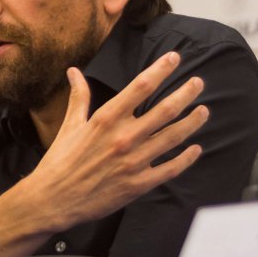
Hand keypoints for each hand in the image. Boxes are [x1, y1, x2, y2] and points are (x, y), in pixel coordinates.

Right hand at [24, 51, 206, 231]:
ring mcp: (133, 162)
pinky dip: (187, 158)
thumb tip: (74, 72)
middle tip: (198, 82)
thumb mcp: (69, 125)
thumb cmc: (60, 161)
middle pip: (165, 110)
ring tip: (203, 111)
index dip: (160, 70)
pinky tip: (195, 149)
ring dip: (192, 122)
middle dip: (185, 93)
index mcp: (105, 120)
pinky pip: (171, 168)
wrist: (54, 199)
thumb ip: (78, 97)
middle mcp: (123, 138)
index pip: (140, 87)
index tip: (174, 58)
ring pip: (173, 137)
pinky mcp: (139, 184)